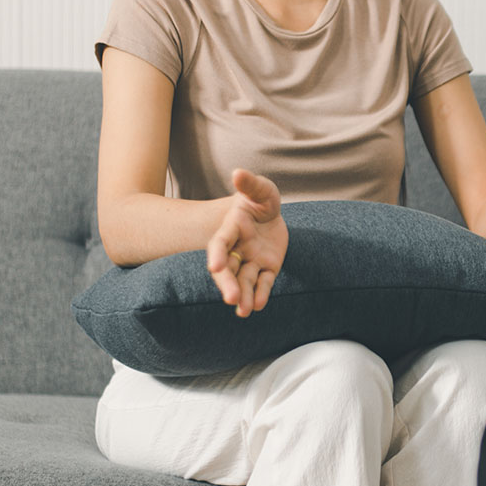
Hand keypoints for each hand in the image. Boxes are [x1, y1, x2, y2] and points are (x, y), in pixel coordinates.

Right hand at [206, 168, 288, 317]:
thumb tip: (238, 173)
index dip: (218, 254)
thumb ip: (250, 184)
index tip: (215, 266)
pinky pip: (263, 283)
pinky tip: (258, 306)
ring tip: (244, 312)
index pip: (221, 243)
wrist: (270, 214)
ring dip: (243, 295)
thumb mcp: (260, 189)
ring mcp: (251, 260)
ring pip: (245, 280)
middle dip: (228, 284)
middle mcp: (238, 248)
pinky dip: (260, 294)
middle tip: (231, 300)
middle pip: (230, 269)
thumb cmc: (260, 200)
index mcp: (232, 229)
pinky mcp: (267, 268)